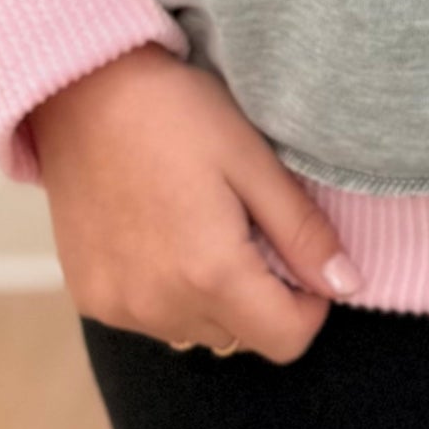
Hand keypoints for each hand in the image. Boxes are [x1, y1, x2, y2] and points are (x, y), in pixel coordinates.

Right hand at [30, 43, 360, 365]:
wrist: (82, 89)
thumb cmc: (175, 111)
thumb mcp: (252, 159)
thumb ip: (301, 231)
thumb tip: (346, 285)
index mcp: (210, 273)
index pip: (285, 340)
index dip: (309, 304)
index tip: (297, 254)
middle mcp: (160, 305)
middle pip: (241, 336)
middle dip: (258, 292)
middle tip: (243, 222)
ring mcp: (119, 306)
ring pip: (195, 330)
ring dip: (211, 296)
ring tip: (199, 223)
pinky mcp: (89, 297)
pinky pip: (149, 317)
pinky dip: (166, 290)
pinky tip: (159, 231)